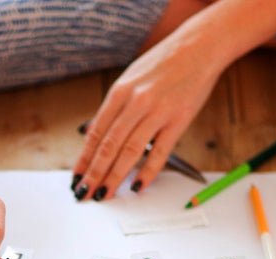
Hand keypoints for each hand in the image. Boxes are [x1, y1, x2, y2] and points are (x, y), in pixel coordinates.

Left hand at [73, 25, 225, 199]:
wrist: (199, 47)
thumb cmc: (163, 64)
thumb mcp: (130, 79)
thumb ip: (114, 107)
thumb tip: (95, 135)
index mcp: (119, 92)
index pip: (95, 134)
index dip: (84, 160)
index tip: (76, 178)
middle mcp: (135, 102)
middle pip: (108, 146)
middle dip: (94, 174)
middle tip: (85, 194)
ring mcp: (157, 111)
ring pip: (130, 152)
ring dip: (115, 177)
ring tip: (105, 195)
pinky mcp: (179, 119)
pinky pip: (160, 152)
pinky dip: (147, 172)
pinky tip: (137, 186)